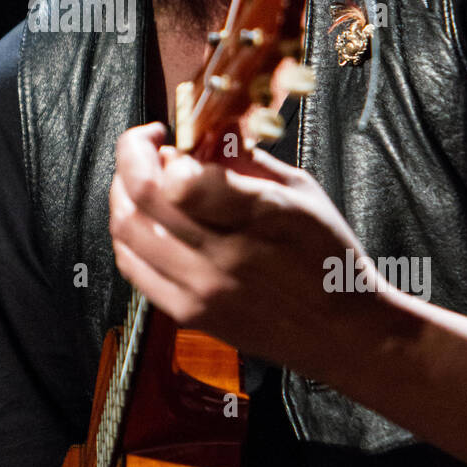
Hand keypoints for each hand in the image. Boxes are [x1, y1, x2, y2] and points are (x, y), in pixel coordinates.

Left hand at [109, 121, 375, 375]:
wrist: (344, 332)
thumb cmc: (329, 258)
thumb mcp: (302, 192)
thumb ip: (247, 160)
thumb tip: (204, 134)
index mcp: (260, 217)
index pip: (181, 179)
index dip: (160, 150)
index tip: (170, 138)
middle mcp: (223, 257)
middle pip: (142, 198)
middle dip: (131, 158)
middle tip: (146, 146)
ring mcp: (201, 290)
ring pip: (127, 231)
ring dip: (122, 193)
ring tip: (139, 178)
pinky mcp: (189, 315)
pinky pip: (133, 268)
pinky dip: (127, 234)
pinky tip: (143, 220)